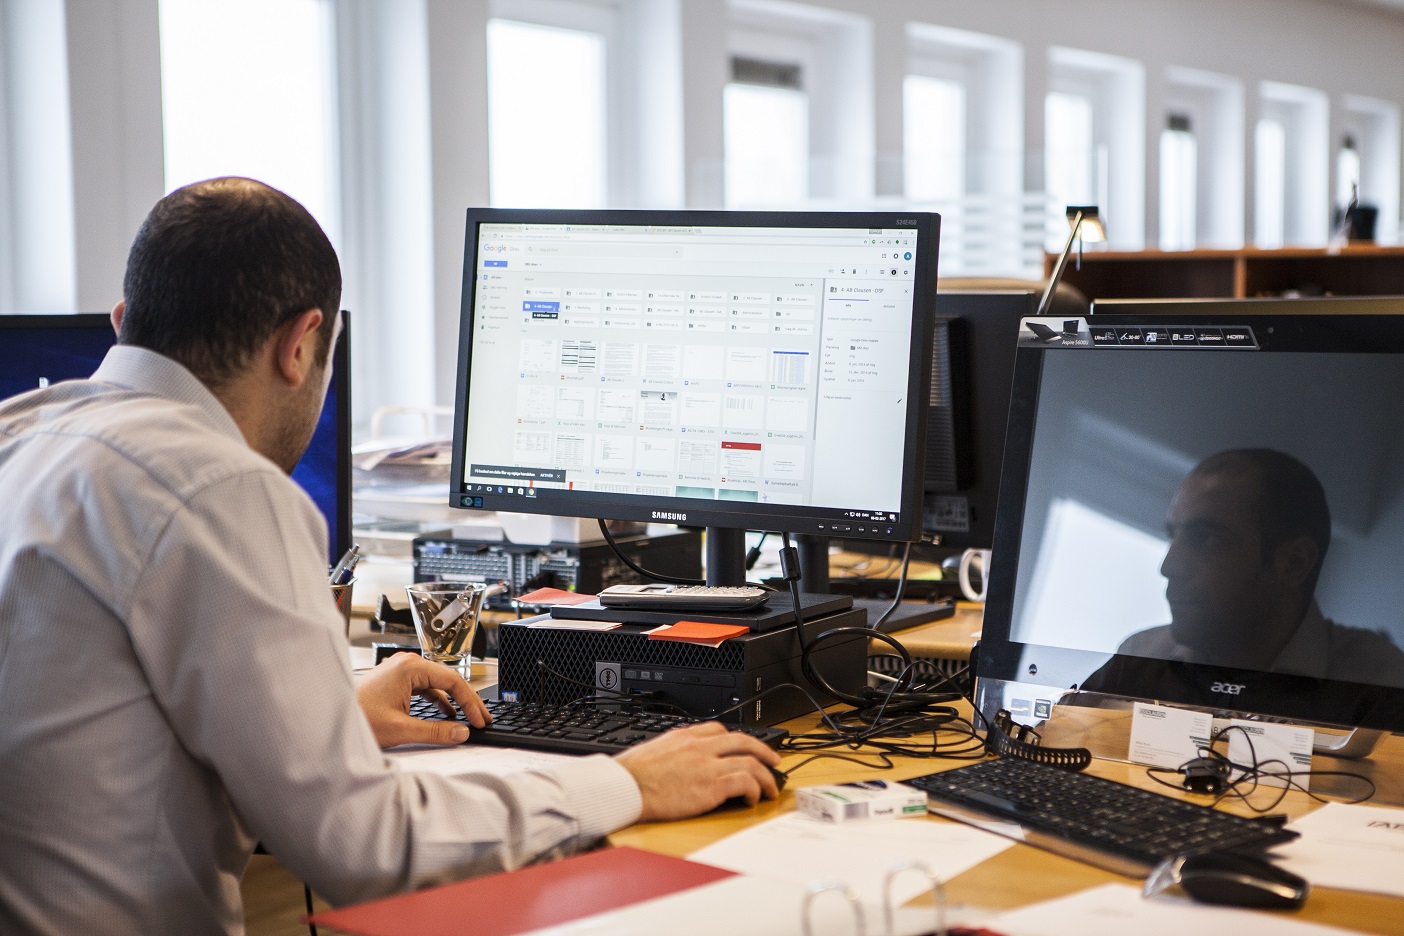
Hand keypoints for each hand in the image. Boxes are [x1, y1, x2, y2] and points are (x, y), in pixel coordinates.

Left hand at [355, 653, 490, 748]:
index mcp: (410, 668)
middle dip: (467, 701)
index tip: (480, 720)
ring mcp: (400, 670)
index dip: (471, 703)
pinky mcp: (395, 680)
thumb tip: (462, 733)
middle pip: (448, 680)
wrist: (328, 717)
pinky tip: (446, 713)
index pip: (453, 681)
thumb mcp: (402, 729)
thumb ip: (436, 732)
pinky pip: (425, 687)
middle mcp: (407, 664)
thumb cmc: (357, 718)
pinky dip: (438, 700)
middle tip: (483, 719)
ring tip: (469, 717)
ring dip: (454, 701)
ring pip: (438, 683)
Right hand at [614, 722, 781, 820]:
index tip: (745, 748)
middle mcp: (701, 747)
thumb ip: (673, 751)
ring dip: (766, 776)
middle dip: (764, 751)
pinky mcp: (712, 786)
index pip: (720, 730)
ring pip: (751, 762)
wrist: (626, 787)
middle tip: (775, 761)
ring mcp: (708, 765)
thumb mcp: (654, 751)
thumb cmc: (633, 775)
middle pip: (743, 741)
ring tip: (770, 788)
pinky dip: (754, 789)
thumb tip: (679, 760)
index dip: (738, 740)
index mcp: (685, 737)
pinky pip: (745, 782)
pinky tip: (752, 798)